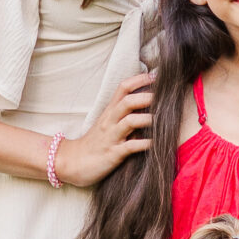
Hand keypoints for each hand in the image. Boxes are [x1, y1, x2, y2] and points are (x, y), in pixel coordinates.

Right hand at [53, 70, 155, 187]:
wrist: (72, 162)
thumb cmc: (95, 142)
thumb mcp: (108, 123)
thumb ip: (125, 113)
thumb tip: (148, 104)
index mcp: (110, 111)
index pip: (123, 87)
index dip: (140, 79)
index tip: (156, 76)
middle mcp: (110, 121)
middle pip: (127, 101)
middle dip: (147, 96)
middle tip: (166, 96)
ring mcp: (111, 137)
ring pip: (130, 122)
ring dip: (148, 119)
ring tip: (163, 119)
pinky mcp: (112, 154)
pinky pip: (130, 147)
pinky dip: (144, 144)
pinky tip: (155, 143)